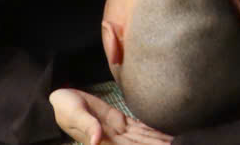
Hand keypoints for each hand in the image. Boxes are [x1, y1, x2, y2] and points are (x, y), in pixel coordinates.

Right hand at [49, 90, 172, 144]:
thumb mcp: (73, 113)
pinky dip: (152, 131)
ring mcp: (118, 131)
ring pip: (143, 138)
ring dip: (159, 141)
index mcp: (103, 140)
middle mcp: (114, 139)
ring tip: (177, 142)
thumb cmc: (63, 107)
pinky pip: (139, 127)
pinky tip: (164, 134)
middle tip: (179, 144)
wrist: (60, 99)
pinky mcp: (120, 120)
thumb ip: (86, 125)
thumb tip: (96, 140)